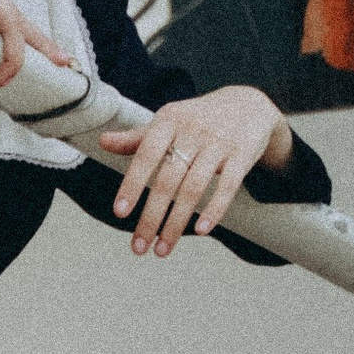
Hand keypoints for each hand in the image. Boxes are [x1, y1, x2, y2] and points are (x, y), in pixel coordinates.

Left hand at [99, 84, 293, 253]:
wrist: (250, 104)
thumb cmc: (200, 118)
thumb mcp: (169, 121)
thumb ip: (138, 137)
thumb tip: (103, 142)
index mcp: (169, 120)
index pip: (146, 155)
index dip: (132, 184)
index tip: (120, 212)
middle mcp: (193, 131)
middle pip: (168, 180)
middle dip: (152, 217)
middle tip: (139, 246)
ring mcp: (218, 144)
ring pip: (194, 188)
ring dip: (176, 223)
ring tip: (163, 249)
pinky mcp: (242, 156)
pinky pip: (227, 186)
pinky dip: (214, 209)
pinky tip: (201, 231)